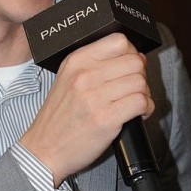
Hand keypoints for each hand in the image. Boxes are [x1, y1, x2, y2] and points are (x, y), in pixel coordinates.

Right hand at [21, 33, 154, 185]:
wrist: (44, 149)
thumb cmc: (59, 117)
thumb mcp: (67, 79)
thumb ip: (95, 65)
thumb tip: (134, 56)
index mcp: (76, 61)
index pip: (118, 41)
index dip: (131, 53)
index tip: (128, 67)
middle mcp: (85, 75)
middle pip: (134, 61)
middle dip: (140, 75)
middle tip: (133, 89)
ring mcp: (95, 97)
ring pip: (140, 82)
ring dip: (144, 93)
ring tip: (135, 103)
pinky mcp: (106, 118)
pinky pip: (141, 102)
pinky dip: (147, 108)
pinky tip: (139, 114)